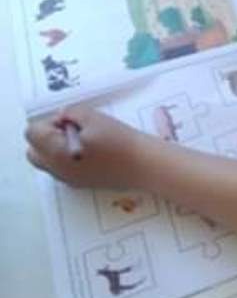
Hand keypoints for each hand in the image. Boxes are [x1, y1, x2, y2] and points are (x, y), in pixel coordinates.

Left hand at [25, 105, 147, 190]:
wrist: (143, 165)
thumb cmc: (119, 140)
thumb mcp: (93, 117)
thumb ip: (70, 113)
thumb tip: (61, 117)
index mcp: (56, 152)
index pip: (32, 133)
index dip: (50, 122)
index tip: (71, 121)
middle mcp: (56, 169)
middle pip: (33, 150)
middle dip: (46, 137)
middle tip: (72, 130)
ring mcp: (67, 179)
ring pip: (45, 161)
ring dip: (55, 148)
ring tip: (82, 141)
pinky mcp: (79, 184)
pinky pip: (60, 169)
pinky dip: (66, 158)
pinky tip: (90, 153)